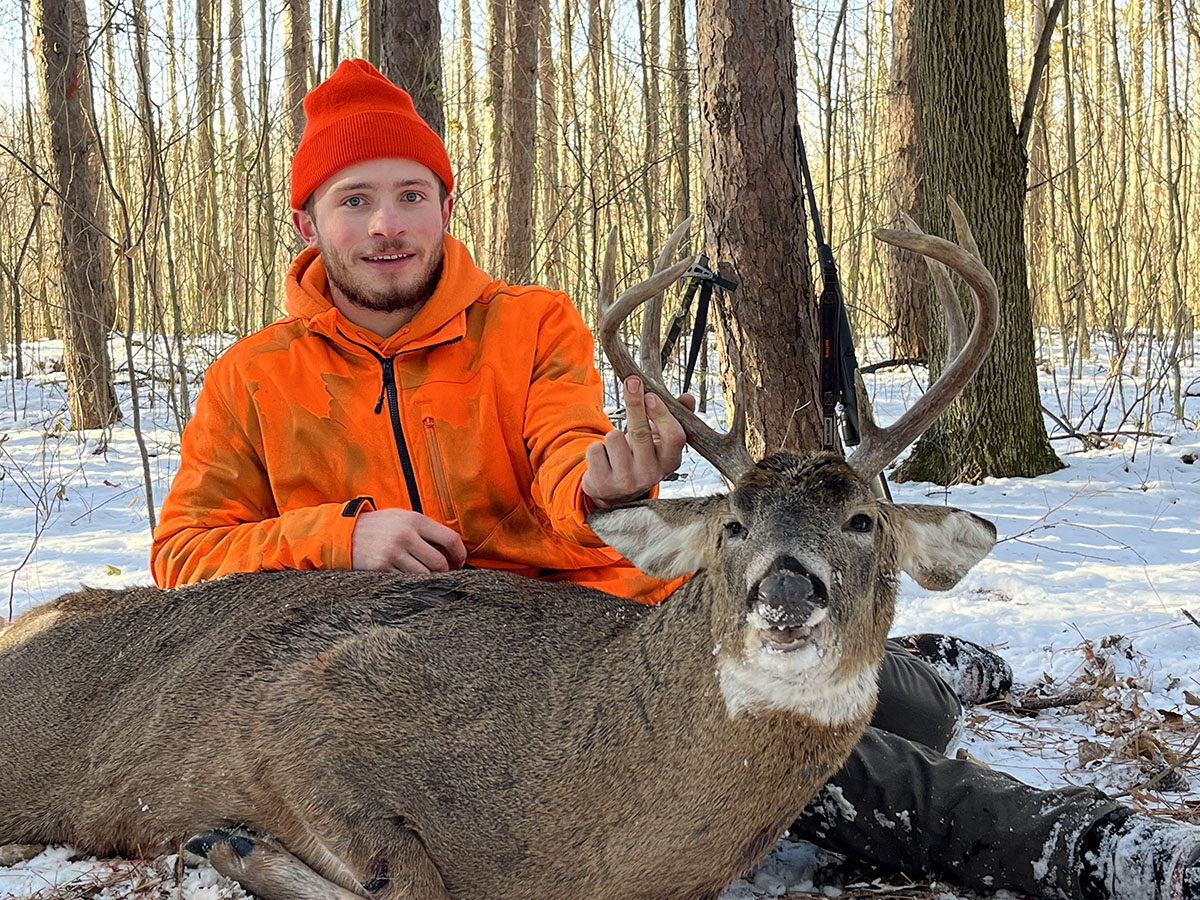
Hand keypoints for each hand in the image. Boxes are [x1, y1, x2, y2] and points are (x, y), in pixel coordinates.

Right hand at [351, 509, 467, 573]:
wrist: (344, 533)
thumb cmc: (378, 525)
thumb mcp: (402, 516)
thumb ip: (424, 528)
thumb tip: (450, 546)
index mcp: (415, 520)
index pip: (450, 539)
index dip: (460, 554)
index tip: (459, 562)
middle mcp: (406, 535)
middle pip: (440, 562)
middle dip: (445, 571)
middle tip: (444, 573)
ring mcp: (394, 553)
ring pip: (425, 575)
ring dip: (429, 579)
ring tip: (426, 576)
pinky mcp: (382, 568)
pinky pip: (407, 581)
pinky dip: (412, 583)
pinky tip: (409, 578)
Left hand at [582, 376, 694, 508]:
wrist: (617, 490)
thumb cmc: (641, 457)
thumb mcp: (660, 441)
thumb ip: (674, 417)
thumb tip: (688, 398)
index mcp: (670, 461)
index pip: (674, 437)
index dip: (662, 414)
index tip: (651, 395)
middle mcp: (651, 474)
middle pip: (641, 433)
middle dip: (635, 403)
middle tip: (631, 383)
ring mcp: (626, 481)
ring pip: (614, 438)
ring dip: (612, 434)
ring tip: (617, 446)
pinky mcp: (603, 484)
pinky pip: (595, 449)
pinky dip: (596, 448)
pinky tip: (605, 458)